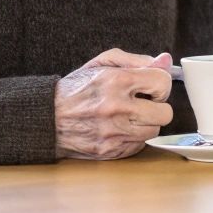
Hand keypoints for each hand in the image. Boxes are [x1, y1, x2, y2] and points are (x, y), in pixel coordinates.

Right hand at [54, 49, 173, 159]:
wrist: (46, 119)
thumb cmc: (76, 88)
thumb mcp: (101, 63)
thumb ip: (136, 60)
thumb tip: (165, 60)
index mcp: (116, 82)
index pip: (162, 83)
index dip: (159, 84)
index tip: (150, 87)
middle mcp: (117, 109)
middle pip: (165, 113)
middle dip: (157, 106)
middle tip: (142, 103)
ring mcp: (114, 133)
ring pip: (153, 131)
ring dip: (145, 123)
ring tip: (128, 116)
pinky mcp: (110, 151)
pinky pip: (139, 145)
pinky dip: (132, 137)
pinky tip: (118, 128)